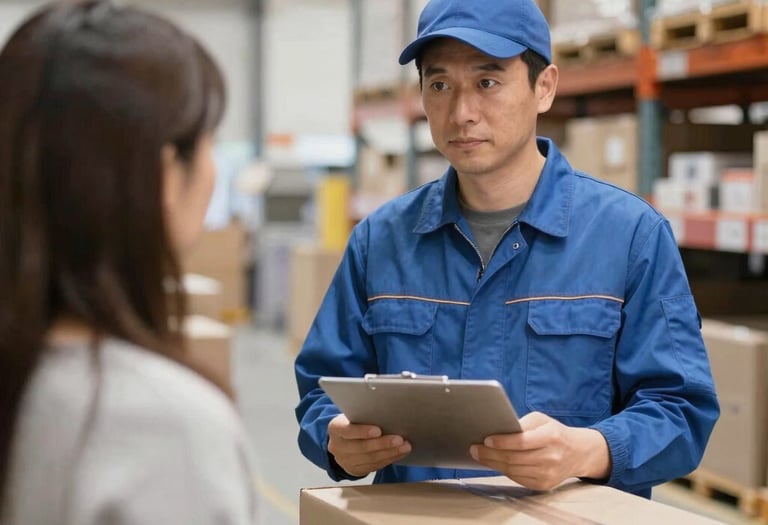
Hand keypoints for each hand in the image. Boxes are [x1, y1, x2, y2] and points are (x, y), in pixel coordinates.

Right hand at [327, 414, 411, 476]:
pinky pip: (375, 466)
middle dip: (382, 444)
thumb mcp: (352, 416)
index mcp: (335, 429)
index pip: (348, 430)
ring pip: (370, 459)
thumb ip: (364, 416)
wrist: (342, 442)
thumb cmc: (352, 423)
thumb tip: (387, 413)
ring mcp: (345, 461)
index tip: (378, 430)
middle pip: (361, 447)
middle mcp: (337, 447)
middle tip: (399, 439)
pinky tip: (400, 453)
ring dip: (390, 453)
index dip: (363, 431)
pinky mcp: (355, 470)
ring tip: (405, 446)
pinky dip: (389, 459)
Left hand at [469, 411, 610, 490]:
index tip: (486, 439)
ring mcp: (548, 473)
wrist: (577, 453)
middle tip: (474, 449)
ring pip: (513, 470)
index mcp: (551, 436)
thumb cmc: (553, 432)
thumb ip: (522, 424)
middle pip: (514, 458)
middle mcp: (551, 457)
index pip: (522, 441)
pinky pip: (517, 478)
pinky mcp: (543, 485)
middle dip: (490, 454)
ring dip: (493, 463)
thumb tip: (498, 430)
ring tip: (479, 456)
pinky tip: (494, 463)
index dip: (502, 442)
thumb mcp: (541, 420)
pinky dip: (503, 471)